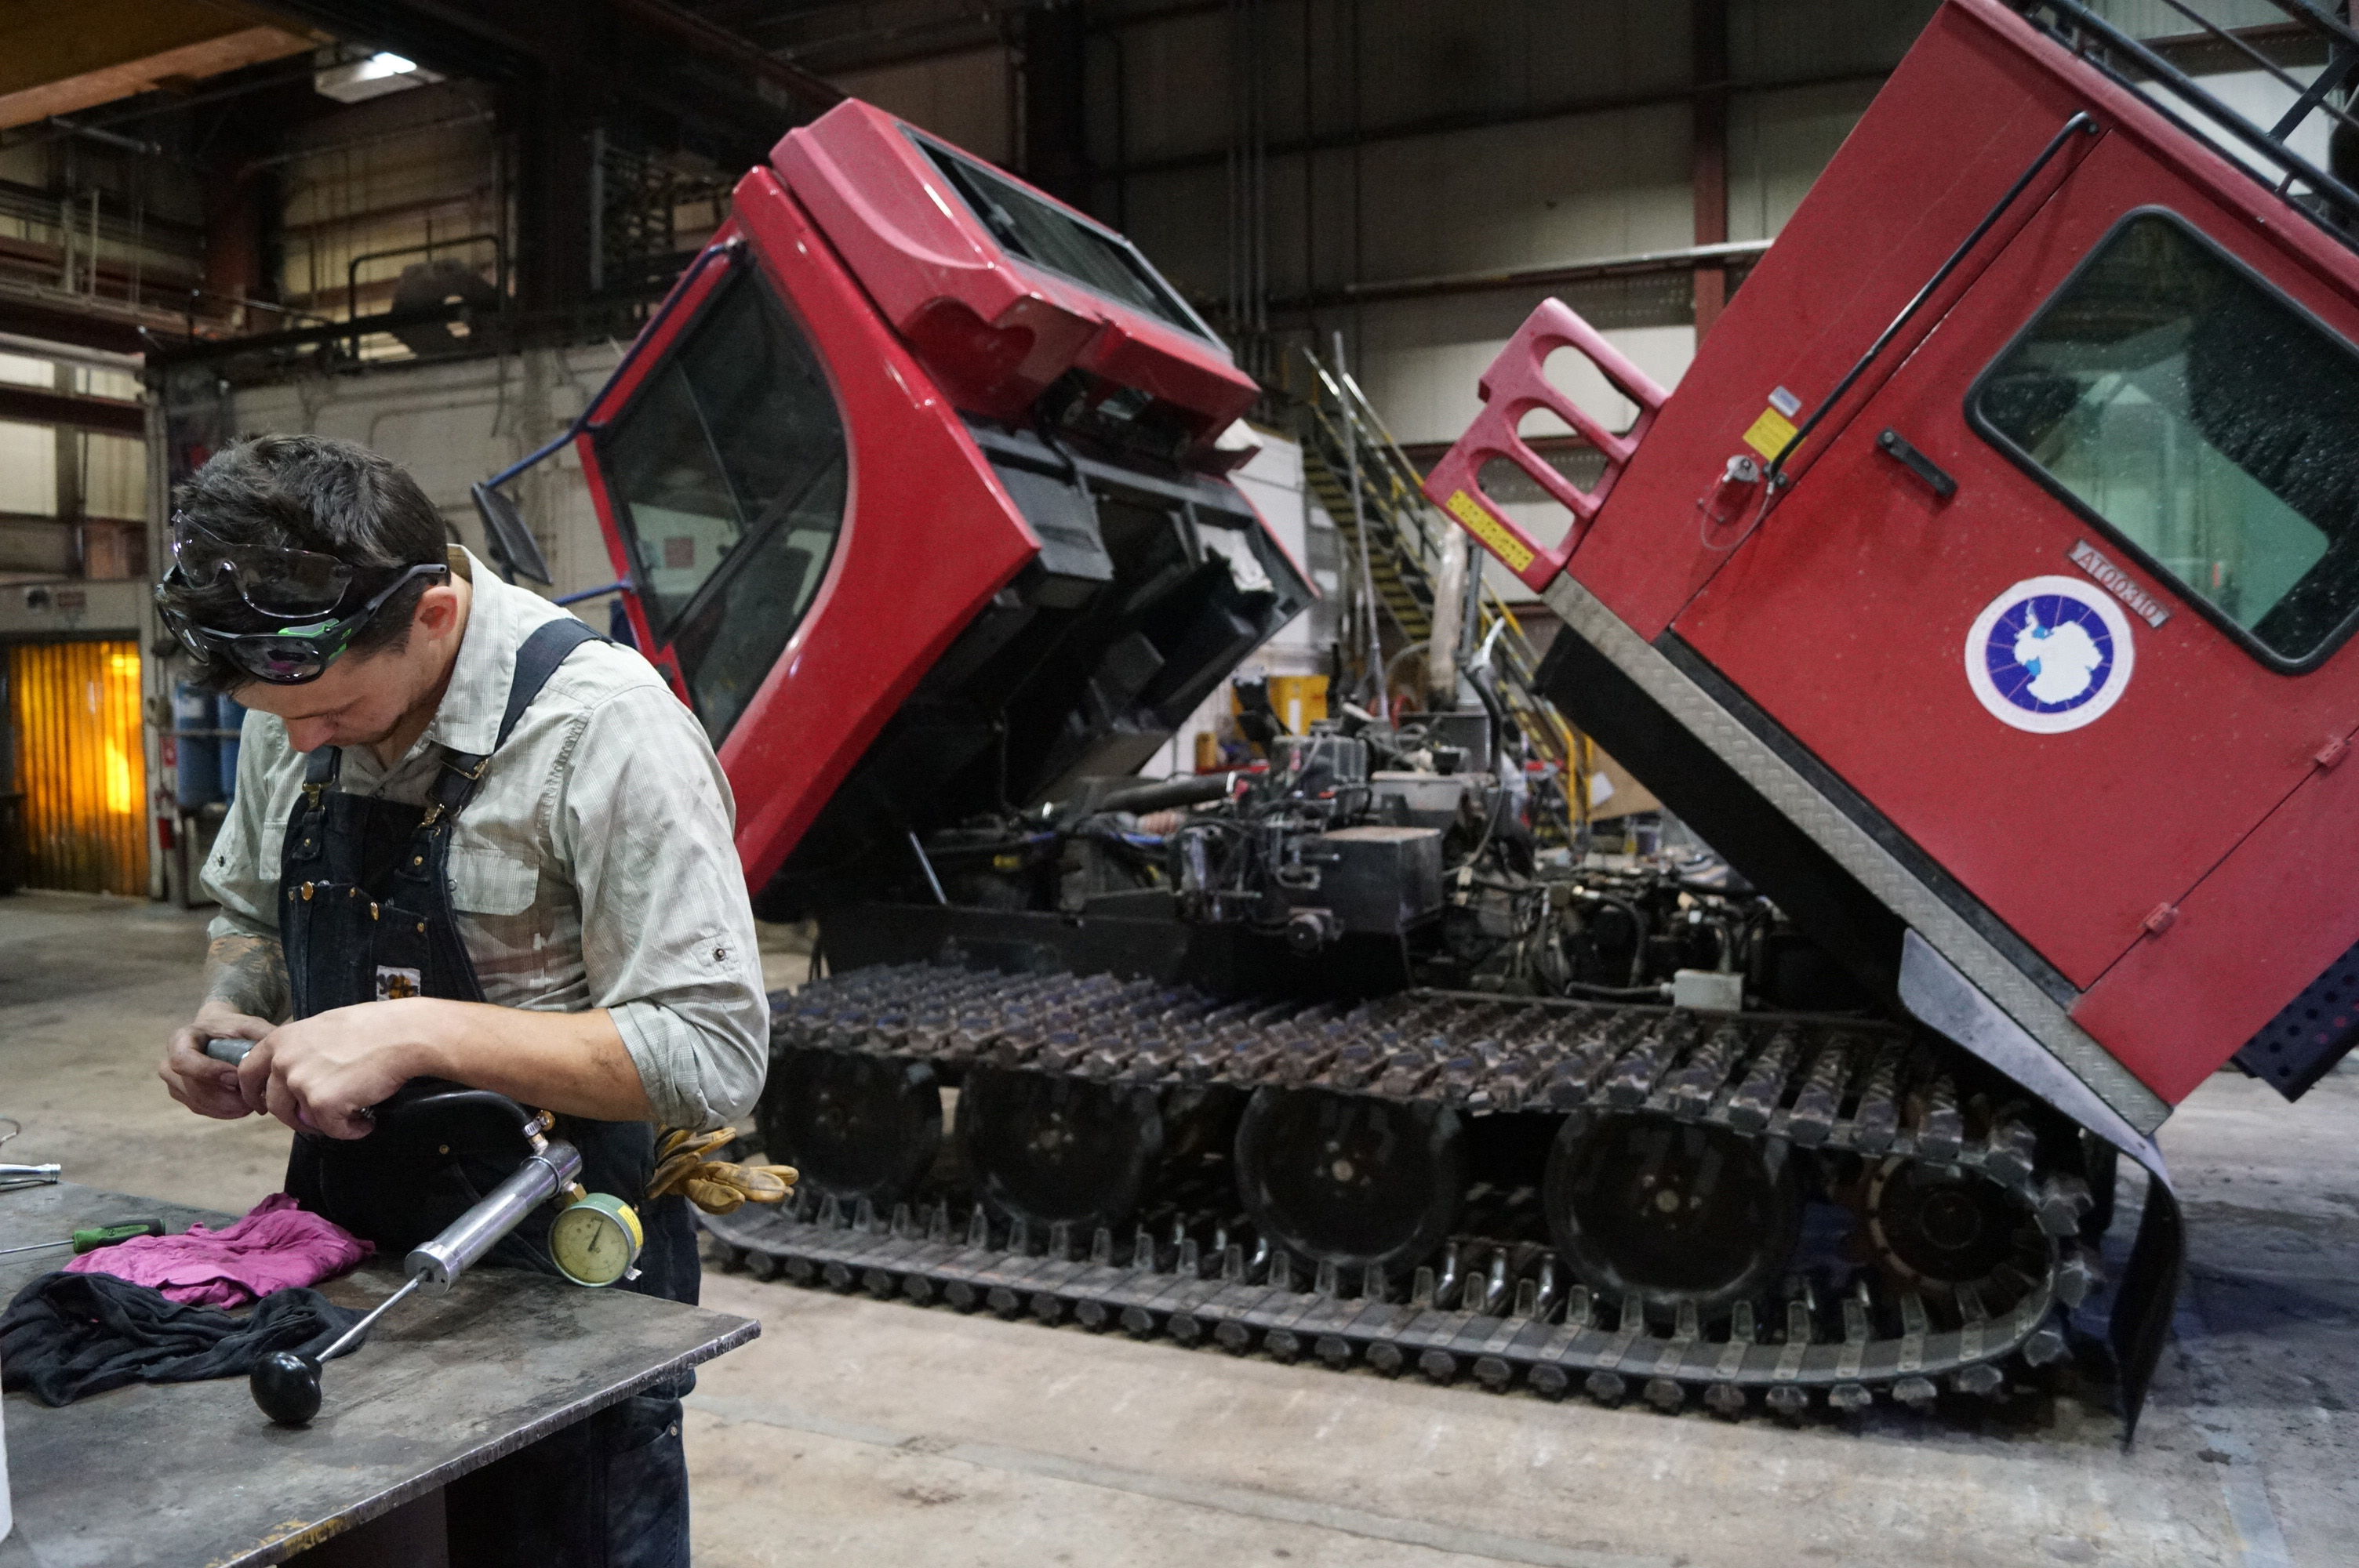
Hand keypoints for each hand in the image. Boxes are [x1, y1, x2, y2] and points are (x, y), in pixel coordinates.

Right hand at [160, 1002, 273, 1119]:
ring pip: (196, 1102)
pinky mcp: (183, 1096)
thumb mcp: (248, 1025)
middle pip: (190, 1087)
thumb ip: (261, 1036)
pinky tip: (245, 1107)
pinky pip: (201, 1109)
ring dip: (227, 1106)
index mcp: (181, 1039)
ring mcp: (174, 1082)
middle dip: (224, 1095)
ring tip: (254, 1102)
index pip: (183, 1060)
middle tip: (253, 1096)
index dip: (208, 1072)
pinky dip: (224, 1111)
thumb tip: (279, 1055)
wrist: (218, 1033)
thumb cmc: (234, 1028)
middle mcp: (169, 1062)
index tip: (236, 1077)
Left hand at [240, 999, 437, 1139]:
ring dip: (324, 1123)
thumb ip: (303, 1048)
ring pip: (303, 1118)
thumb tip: (302, 1070)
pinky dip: (351, 1130)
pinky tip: (366, 1121)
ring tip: (351, 1116)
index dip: (253, 1092)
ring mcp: (301, 1083)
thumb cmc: (374, 1026)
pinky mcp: (322, 1103)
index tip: (261, 1103)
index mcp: (282, 1039)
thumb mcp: (325, 1028)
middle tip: (313, 1119)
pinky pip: (332, 1130)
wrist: (403, 1035)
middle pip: (274, 1103)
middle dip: (293, 1116)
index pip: (248, 1071)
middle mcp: (284, 1061)